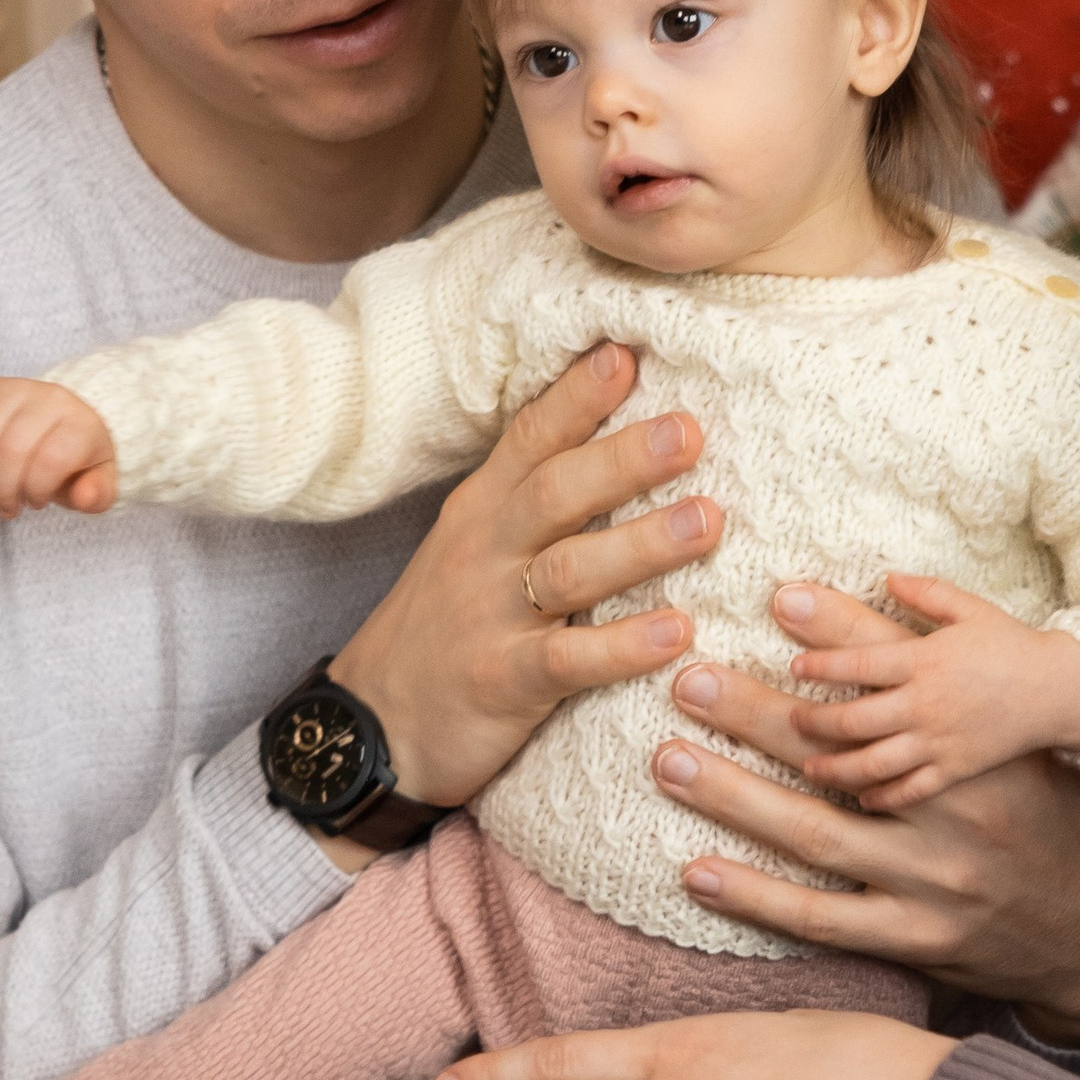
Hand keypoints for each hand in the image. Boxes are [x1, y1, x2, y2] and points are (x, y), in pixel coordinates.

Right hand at [0, 377, 119, 517]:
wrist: (69, 415)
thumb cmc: (79, 457)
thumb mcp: (99, 482)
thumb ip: (97, 495)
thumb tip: (85, 497)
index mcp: (81, 424)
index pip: (50, 460)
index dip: (36, 490)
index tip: (37, 502)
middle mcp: (49, 399)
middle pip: (10, 450)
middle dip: (2, 490)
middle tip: (7, 507)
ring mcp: (16, 388)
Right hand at [327, 345, 725, 814]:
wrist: (371, 727)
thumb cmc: (445, 628)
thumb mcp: (474, 547)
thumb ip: (536, 498)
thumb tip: (628, 444)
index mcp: (483, 509)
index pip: (532, 438)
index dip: (578, 396)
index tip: (629, 352)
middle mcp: (485, 551)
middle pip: (556, 492)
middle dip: (624, 459)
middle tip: (690, 431)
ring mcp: (490, 615)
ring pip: (569, 569)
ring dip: (641, 543)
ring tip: (708, 520)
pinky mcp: (501, 682)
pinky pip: (567, 660)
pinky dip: (622, 646)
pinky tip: (676, 633)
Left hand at [651, 587, 1079, 1047]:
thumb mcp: (1043, 731)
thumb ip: (976, 662)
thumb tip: (895, 575)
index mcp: (988, 750)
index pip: (899, 680)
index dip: (835, 635)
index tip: (770, 597)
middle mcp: (958, 813)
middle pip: (838, 753)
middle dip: (754, 712)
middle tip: (686, 678)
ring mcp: (935, 882)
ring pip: (817, 835)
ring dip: (735, 798)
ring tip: (669, 760)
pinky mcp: (920, 939)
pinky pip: (825, 919)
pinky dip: (759, 898)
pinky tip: (698, 871)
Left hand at [784, 573, 1079, 811]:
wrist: (1063, 691)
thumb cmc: (1013, 646)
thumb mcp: (972, 609)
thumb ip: (926, 594)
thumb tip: (886, 576)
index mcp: (925, 660)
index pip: (857, 662)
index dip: (819, 665)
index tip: (794, 668)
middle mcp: (926, 703)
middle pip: (853, 719)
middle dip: (814, 722)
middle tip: (791, 720)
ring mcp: (940, 742)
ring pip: (872, 762)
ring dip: (835, 767)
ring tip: (809, 766)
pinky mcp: (956, 770)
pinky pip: (910, 790)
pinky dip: (881, 796)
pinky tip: (860, 798)